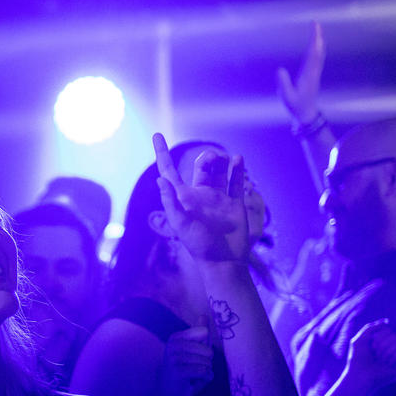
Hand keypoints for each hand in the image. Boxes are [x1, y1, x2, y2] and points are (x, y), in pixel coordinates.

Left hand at [153, 133, 249, 261]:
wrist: (224, 260)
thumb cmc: (199, 245)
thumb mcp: (181, 224)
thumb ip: (171, 202)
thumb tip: (160, 179)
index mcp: (183, 198)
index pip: (169, 171)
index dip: (162, 153)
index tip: (156, 135)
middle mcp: (200, 195)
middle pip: (201, 167)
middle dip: (207, 158)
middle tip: (214, 158)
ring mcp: (218, 198)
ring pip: (219, 171)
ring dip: (222, 160)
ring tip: (227, 159)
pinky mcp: (235, 203)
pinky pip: (236, 182)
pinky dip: (238, 170)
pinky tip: (238, 159)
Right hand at [157, 320, 213, 395]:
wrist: (166, 393)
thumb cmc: (181, 370)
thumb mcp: (191, 350)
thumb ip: (198, 334)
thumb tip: (204, 315)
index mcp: (176, 338)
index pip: (204, 334)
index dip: (206, 348)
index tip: (195, 356)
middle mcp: (173, 346)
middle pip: (208, 351)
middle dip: (207, 362)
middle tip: (193, 368)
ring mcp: (174, 359)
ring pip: (207, 363)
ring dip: (205, 372)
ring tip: (192, 376)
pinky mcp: (178, 372)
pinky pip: (204, 372)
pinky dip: (204, 379)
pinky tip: (194, 382)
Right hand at [277, 21, 324, 124]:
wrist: (306, 114)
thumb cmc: (296, 107)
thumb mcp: (286, 97)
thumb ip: (283, 84)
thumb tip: (280, 69)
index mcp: (308, 74)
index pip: (313, 53)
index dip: (314, 40)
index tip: (314, 28)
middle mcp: (314, 71)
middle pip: (318, 50)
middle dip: (317, 36)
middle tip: (316, 23)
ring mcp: (314, 73)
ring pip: (319, 53)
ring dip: (318, 41)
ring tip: (316, 30)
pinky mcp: (313, 75)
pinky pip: (317, 58)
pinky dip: (316, 48)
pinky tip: (315, 45)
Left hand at [344, 318, 395, 392]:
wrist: (360, 376)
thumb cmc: (357, 359)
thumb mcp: (360, 340)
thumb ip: (371, 328)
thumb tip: (387, 321)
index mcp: (383, 342)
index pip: (388, 330)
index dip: (378, 336)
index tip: (370, 345)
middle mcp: (392, 349)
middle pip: (395, 336)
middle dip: (382, 343)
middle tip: (375, 353)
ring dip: (387, 350)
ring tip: (380, 358)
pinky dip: (394, 356)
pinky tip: (388, 363)